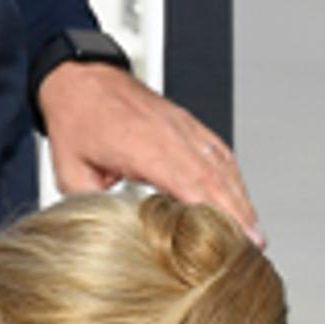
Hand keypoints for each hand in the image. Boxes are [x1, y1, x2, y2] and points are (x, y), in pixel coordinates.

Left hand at [41, 61, 261, 245]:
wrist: (84, 80)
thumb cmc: (77, 120)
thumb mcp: (70, 170)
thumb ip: (90, 204)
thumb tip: (103, 231)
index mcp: (145, 148)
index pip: (189, 185)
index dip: (214, 213)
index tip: (230, 236)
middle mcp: (173, 136)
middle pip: (215, 179)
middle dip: (238, 213)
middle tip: (253, 243)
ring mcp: (185, 128)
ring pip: (223, 165)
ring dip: (240, 197)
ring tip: (251, 229)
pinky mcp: (188, 125)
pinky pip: (218, 151)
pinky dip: (232, 176)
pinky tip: (239, 196)